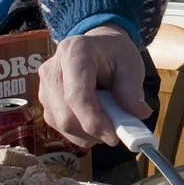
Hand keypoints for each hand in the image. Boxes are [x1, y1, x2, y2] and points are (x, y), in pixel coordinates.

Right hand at [36, 26, 149, 148]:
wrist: (98, 47)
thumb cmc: (114, 54)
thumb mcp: (131, 64)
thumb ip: (132, 89)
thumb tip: (138, 114)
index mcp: (74, 53)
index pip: (77, 95)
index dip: (94, 121)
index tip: (114, 136)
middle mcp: (52, 70)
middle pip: (65, 116)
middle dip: (92, 131)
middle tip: (116, 133)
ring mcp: (45, 87)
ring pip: (61, 125)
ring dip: (87, 134)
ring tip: (108, 121)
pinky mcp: (45, 102)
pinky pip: (59, 126)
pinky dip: (80, 132)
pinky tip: (94, 120)